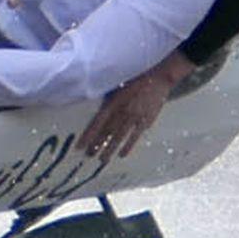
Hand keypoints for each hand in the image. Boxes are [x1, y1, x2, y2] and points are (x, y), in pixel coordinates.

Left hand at [76, 51, 196, 161]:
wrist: (158, 78)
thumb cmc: (135, 79)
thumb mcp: (116, 86)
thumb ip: (107, 100)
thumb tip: (96, 113)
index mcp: (113, 102)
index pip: (97, 123)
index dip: (88, 135)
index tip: (79, 146)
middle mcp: (122, 112)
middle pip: (106, 132)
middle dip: (96, 145)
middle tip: (88, 156)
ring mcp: (134, 118)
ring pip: (119, 136)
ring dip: (109, 149)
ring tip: (102, 159)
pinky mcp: (146, 121)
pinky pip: (134, 136)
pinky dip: (127, 146)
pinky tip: (121, 155)